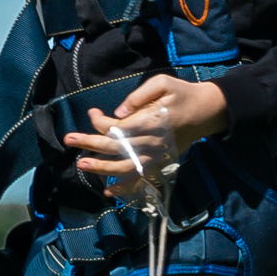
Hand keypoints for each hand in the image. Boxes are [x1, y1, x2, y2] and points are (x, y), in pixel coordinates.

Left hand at [64, 77, 229, 196]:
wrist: (206, 112)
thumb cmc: (182, 94)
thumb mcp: (163, 83)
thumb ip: (139, 95)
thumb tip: (118, 112)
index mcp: (152, 121)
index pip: (119, 126)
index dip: (101, 122)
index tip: (92, 114)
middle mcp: (153, 142)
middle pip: (117, 147)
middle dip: (91, 144)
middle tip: (69, 139)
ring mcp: (157, 156)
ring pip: (126, 167)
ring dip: (103, 168)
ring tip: (82, 165)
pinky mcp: (161, 163)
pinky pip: (142, 179)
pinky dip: (126, 188)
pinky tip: (110, 192)